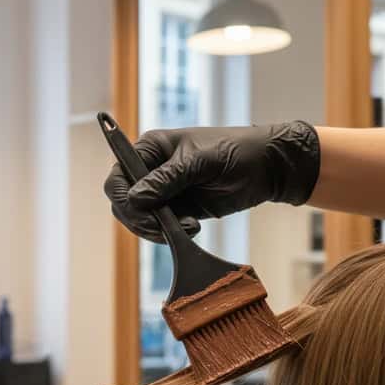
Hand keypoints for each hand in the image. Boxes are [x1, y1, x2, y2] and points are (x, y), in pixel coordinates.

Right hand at [105, 121, 318, 242]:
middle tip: (165, 228)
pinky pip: (159, 229)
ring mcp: (162, 193)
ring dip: (157, 230)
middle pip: (123, 203)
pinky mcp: (176, 211)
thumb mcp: (199, 160)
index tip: (142, 210)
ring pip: (138, 220)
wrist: (266, 168)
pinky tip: (192, 229)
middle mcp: (150, 172)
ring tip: (189, 227)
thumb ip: (166, 179)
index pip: (118, 176)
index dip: (122, 196)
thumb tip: (133, 199)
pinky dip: (169, 235)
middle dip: (140, 219)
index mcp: (149, 150)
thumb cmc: (235, 151)